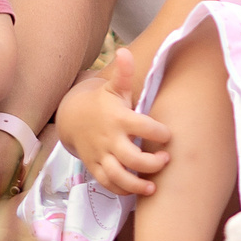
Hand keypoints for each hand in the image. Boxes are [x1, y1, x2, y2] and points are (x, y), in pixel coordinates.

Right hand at [56, 49, 168, 196]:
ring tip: (153, 187)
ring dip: (137, 184)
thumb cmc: (103, 102)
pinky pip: (108, 184)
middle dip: (151, 163)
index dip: (159, 132)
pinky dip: (122, 190)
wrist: (73, 117)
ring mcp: (101, 155)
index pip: (142, 126)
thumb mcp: (114, 87)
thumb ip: (123, 73)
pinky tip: (137, 189)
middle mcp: (110, 138)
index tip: (168, 135)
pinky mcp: (95, 167)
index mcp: (118, 117)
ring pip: (118, 176)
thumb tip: (125, 51)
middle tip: (165, 159)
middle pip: (132, 158)